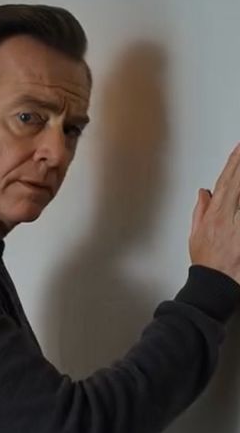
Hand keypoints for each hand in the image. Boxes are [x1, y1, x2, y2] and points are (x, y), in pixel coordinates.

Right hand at [189, 143, 239, 284]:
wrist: (217, 283)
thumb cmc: (207, 263)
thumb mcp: (196, 235)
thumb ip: (201, 211)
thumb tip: (204, 193)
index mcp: (215, 217)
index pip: (225, 183)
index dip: (233, 164)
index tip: (239, 149)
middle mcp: (229, 219)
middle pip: (238, 185)